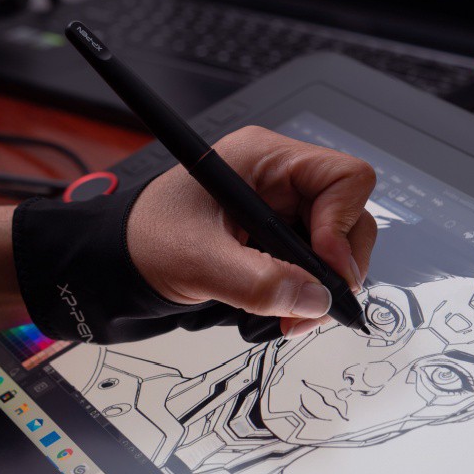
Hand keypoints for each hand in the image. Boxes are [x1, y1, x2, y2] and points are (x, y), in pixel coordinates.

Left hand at [127, 126, 377, 337]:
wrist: (122, 262)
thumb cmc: (146, 240)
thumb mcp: (199, 261)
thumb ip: (259, 282)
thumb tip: (317, 299)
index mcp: (265, 158)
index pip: (344, 177)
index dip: (344, 223)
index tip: (326, 267)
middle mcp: (282, 178)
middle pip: (351, 214)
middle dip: (340, 265)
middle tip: (319, 304)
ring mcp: (284, 207)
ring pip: (339, 243)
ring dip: (327, 284)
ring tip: (297, 314)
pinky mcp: (280, 234)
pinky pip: (318, 261)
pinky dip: (312, 290)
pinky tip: (290, 308)